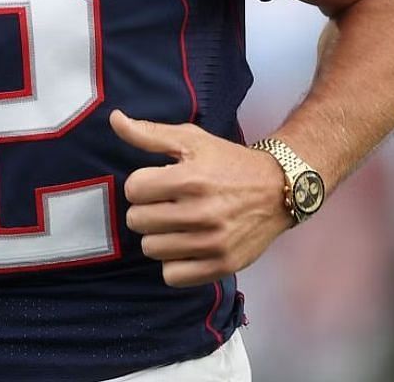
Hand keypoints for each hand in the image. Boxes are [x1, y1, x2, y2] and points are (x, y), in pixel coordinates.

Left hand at [110, 110, 292, 286]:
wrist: (279, 188)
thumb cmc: (230, 162)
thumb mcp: (193, 140)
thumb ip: (150, 133)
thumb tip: (114, 119)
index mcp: (191, 178)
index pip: (133, 189)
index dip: (142, 184)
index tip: (159, 183)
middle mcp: (202, 211)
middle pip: (137, 221)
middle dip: (148, 210)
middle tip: (168, 205)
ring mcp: (213, 242)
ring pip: (151, 249)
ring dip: (160, 237)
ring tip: (178, 225)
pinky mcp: (222, 264)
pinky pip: (172, 275)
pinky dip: (175, 263)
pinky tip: (187, 246)